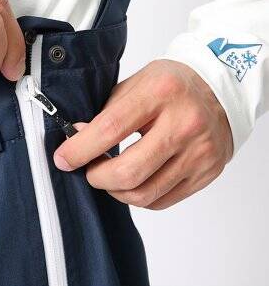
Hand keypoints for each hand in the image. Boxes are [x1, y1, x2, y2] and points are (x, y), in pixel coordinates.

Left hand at [53, 60, 233, 209]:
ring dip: (115, 191)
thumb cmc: (172, 85)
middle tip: (89, 170)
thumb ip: (106, 113)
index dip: (80, 149)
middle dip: (97, 177)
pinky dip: (138, 196)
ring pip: (144, 193)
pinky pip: (161, 201)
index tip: (63, 159)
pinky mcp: (206, 173)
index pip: (110, 129)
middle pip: (128, 172)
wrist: (222, 89)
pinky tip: (133, 181)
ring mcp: (198, 152)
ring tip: (109, 177)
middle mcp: (184, 124)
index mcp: (161, 93)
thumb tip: (76, 140)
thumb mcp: (136, 84)